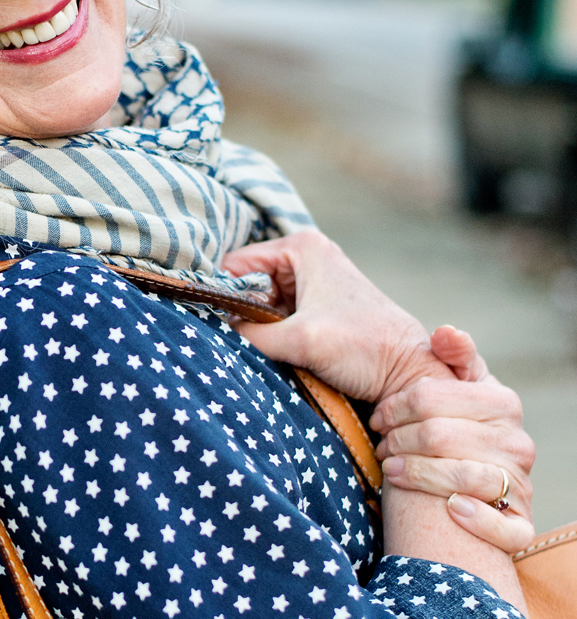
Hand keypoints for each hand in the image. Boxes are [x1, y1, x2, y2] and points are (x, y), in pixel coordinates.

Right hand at [222, 230, 447, 402]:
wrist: (409, 372)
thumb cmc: (364, 348)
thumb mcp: (299, 340)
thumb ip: (248, 335)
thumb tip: (210, 337)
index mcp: (302, 247)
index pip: (234, 265)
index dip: (223, 296)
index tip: (222, 326)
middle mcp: (306, 256)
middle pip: (245, 284)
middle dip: (242, 313)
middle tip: (252, 341)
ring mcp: (312, 281)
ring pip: (258, 303)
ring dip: (257, 328)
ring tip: (272, 348)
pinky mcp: (316, 306)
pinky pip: (275, 316)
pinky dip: (271, 334)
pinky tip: (282, 351)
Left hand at [374, 326, 536, 554]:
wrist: (450, 496)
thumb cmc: (442, 434)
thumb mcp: (447, 393)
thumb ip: (451, 359)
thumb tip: (446, 332)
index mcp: (500, 402)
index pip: (431, 395)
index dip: (396, 406)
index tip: (378, 415)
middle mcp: (517, 442)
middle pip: (437, 434)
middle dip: (398, 439)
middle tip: (380, 445)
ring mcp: (519, 483)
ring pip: (460, 475)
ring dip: (415, 474)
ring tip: (391, 469)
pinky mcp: (518, 524)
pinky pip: (501, 525)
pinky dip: (474, 517)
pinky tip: (449, 509)